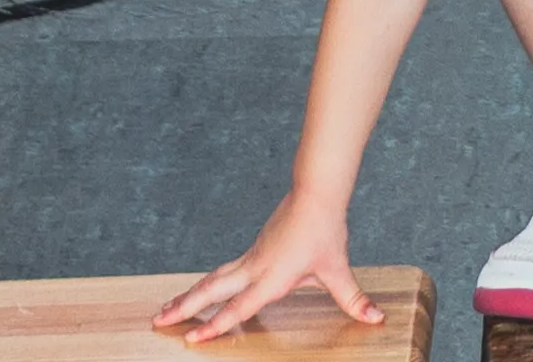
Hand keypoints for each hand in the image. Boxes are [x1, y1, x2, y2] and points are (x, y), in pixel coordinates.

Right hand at [159, 206, 372, 341]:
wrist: (317, 192)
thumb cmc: (326, 231)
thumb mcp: (338, 269)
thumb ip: (354, 298)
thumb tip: (376, 318)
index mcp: (271, 278)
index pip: (239, 308)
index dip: (216, 325)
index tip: (192, 341)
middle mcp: (254, 269)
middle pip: (211, 290)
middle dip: (184, 309)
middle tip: (157, 322)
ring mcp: (251, 258)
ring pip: (212, 279)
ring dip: (188, 296)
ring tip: (164, 311)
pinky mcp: (253, 250)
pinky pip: (223, 271)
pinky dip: (205, 284)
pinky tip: (200, 291)